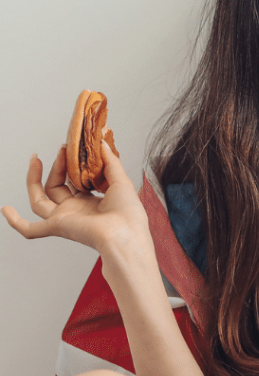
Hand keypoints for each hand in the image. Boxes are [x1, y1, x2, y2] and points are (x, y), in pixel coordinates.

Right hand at [2, 142, 150, 255]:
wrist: (126, 232)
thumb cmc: (129, 213)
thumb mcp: (121, 181)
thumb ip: (110, 161)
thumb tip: (101, 142)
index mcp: (91, 202)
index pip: (74, 182)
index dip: (72, 165)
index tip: (73, 148)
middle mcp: (75, 211)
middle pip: (56, 187)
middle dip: (57, 166)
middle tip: (62, 148)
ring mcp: (64, 219)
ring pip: (39, 200)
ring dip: (34, 180)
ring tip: (35, 159)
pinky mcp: (56, 227)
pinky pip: (30, 229)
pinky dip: (16, 222)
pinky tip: (5, 209)